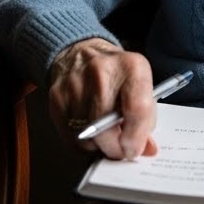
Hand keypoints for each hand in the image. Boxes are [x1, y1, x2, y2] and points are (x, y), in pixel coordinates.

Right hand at [47, 37, 159, 159]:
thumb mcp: (140, 86)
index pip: (137, 109)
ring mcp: (76, 84)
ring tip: (104, 133)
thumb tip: (144, 149)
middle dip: (114, 148)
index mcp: (132, 67)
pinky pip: (69, 136)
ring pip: (86, 137)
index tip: (134, 149)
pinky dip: (81, 142)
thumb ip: (146, 118)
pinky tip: (89, 130)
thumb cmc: (117, 74)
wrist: (82, 53)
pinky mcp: (57, 97)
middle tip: (120, 150)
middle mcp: (102, 73)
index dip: (136, 137)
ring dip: (97, 145)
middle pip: (106, 128)